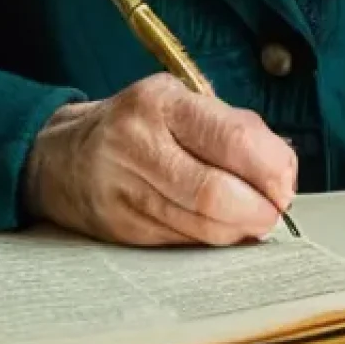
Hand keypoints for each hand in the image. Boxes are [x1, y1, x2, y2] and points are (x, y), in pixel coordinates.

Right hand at [22, 74, 296, 246]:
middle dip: (259, 209)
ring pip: (200, 225)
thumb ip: (232, 126)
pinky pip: (181, 242)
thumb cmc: (137, 124)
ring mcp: (124, 190)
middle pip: (215, 193)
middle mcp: (138, 144)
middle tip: (274, 211)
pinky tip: (219, 228)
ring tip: (252, 220)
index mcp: (161, 102)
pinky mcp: (120, 228)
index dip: (270, 169)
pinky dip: (210, 239)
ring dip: (239, 230)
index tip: (285, 182)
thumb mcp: (179, 101)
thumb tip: (282, 166)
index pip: (231, 139)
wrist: (60, 156)